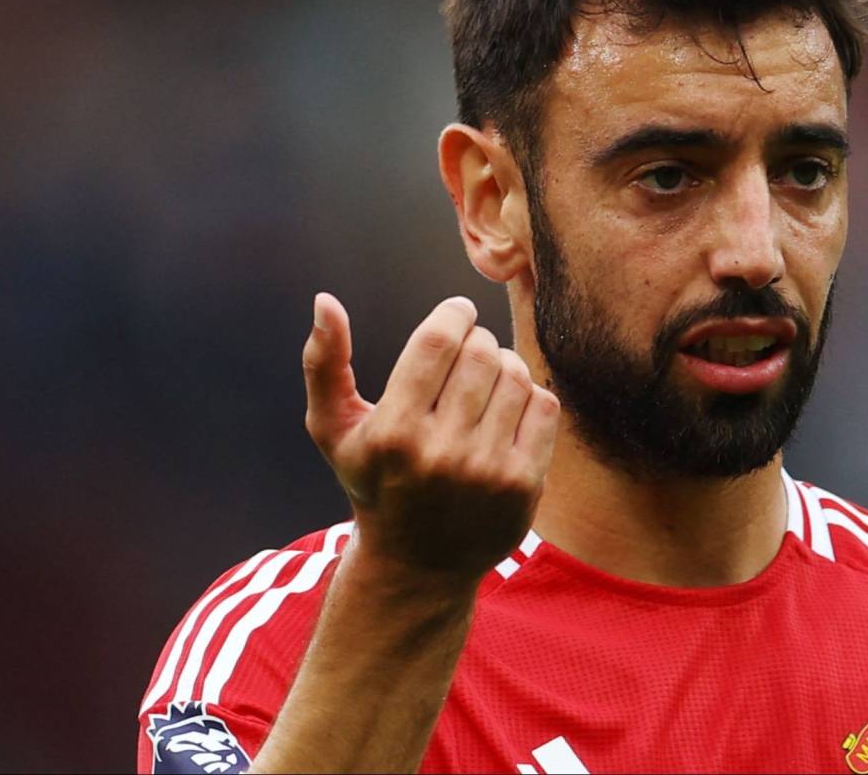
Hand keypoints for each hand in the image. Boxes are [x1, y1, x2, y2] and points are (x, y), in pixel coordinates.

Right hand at [302, 293, 560, 580]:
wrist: (418, 564)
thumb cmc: (373, 482)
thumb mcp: (333, 430)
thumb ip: (323, 364)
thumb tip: (325, 301)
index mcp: (393, 432)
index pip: (438, 341)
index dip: (454, 314)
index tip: (457, 313)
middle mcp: (440, 453)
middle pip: (481, 353)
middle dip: (477, 339)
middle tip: (468, 350)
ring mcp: (486, 471)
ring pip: (516, 375)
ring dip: (505, 365)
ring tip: (486, 380)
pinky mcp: (523, 485)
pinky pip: (544, 407)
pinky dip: (529, 396)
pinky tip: (506, 410)